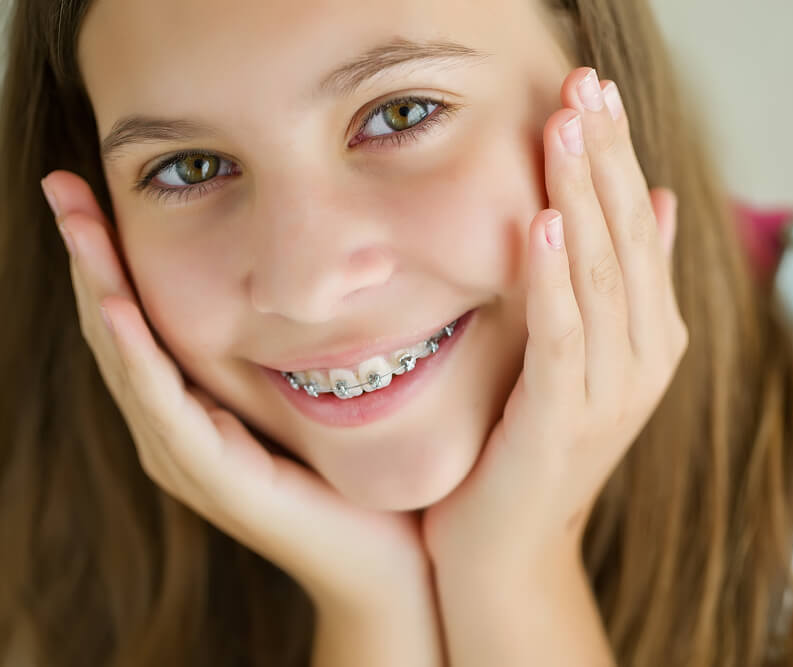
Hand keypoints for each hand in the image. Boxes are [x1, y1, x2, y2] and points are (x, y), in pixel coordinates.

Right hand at [42, 171, 435, 616]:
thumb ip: (289, 344)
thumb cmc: (349, 472)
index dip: (110, 254)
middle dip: (89, 255)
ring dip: (97, 286)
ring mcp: (185, 454)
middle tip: (61, 184)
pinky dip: (135, 353)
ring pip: (125, 357)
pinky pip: (164, 404)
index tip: (90, 186)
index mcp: (191, 405)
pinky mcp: (212, 475)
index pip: (137, 315)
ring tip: (74, 222)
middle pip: (115, 327)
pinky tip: (116, 304)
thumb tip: (304, 269)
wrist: (381, 555)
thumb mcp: (310, 392)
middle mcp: (173, 427)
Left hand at [422, 67, 687, 575]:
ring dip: (585, 197)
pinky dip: (556, 281)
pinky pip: (564, 339)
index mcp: (651, 337)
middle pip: (630, 240)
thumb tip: (657, 201)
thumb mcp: (577, 354)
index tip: (596, 90)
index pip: (641, 229)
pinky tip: (547, 225)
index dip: (621, 157)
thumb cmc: (528, 444)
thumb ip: (617, 284)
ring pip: (604, 279)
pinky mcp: (566, 423)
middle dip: (605, 159)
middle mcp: (646, 361)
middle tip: (585, 84)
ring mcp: (613, 395)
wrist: (505, 550)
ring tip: (567, 126)